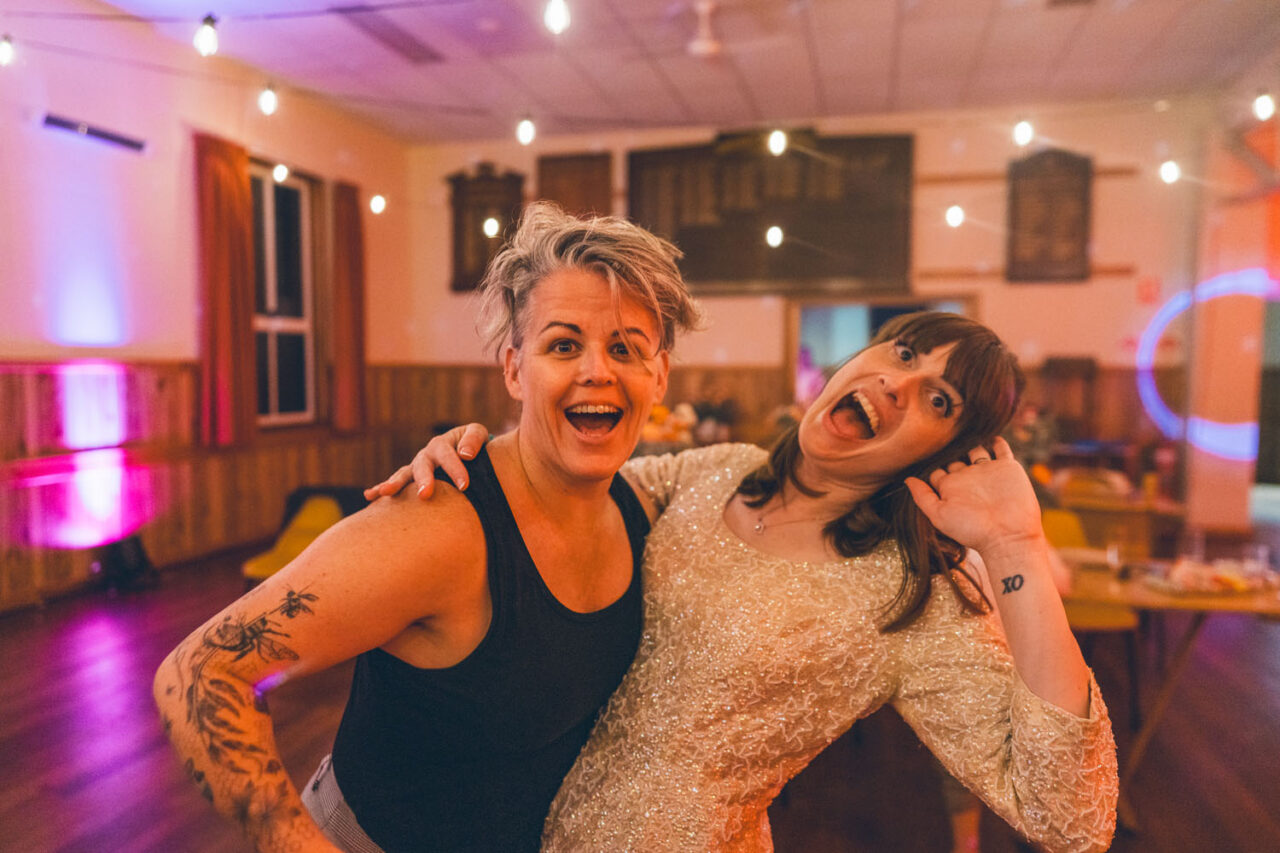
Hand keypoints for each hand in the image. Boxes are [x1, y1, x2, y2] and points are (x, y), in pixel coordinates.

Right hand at [362, 423, 489, 499]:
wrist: (465, 450)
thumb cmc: (473, 444)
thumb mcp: (476, 434)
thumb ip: (473, 440)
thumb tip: (465, 454)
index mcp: (442, 444)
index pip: (447, 455)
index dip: (455, 469)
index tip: (465, 485)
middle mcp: (425, 455)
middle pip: (422, 466)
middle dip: (423, 480)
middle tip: (424, 495)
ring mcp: (415, 467)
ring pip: (404, 474)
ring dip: (395, 483)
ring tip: (386, 492)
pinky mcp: (411, 479)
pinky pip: (395, 484)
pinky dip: (380, 488)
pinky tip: (369, 496)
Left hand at [904, 437, 1043, 557]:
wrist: (1008, 535)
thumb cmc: (972, 529)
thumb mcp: (939, 514)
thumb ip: (923, 497)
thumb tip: (906, 479)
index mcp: (950, 487)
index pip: (937, 470)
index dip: (930, 461)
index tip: (921, 446)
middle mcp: (968, 478)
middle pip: (955, 457)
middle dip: (948, 447)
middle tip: (939, 428)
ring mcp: (987, 471)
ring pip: (977, 450)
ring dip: (971, 440)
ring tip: (963, 423)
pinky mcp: (1007, 468)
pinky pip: (1001, 449)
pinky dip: (996, 440)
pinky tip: (989, 430)